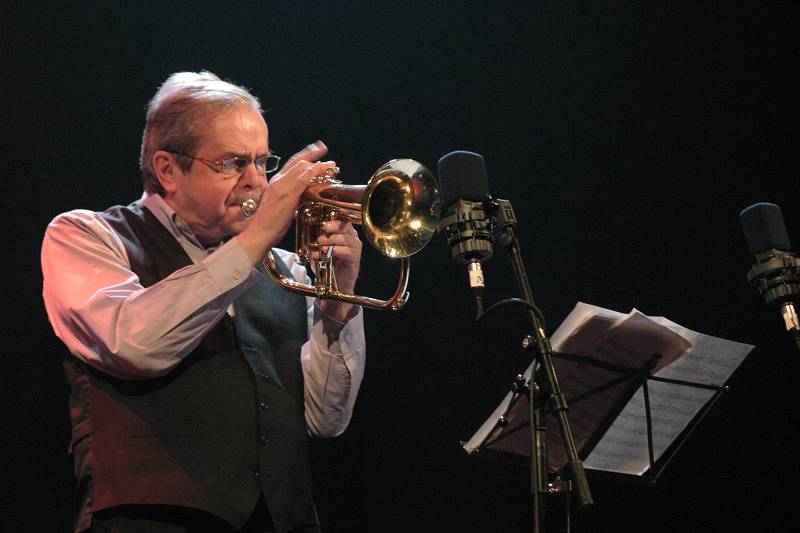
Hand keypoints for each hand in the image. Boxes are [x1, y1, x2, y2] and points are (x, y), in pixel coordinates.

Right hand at [237, 141, 336, 264]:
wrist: (259, 232)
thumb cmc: (269, 224)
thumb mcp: (280, 206)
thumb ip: (291, 198)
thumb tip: (303, 198)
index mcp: (275, 183)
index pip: (290, 164)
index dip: (303, 156)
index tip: (313, 150)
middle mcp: (278, 180)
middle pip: (296, 161)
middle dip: (311, 153)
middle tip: (322, 147)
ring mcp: (282, 186)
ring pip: (301, 168)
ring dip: (318, 164)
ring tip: (330, 163)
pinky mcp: (288, 193)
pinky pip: (304, 178)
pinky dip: (315, 171)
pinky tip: (324, 169)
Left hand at [316, 220, 362, 322]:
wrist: (334, 284)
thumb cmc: (326, 265)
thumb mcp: (316, 250)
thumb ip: (312, 240)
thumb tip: (303, 228)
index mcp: (342, 232)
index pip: (340, 220)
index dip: (333, 219)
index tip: (323, 220)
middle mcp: (350, 237)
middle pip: (345, 226)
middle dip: (334, 226)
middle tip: (324, 228)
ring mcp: (354, 247)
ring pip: (346, 238)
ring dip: (333, 240)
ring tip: (321, 244)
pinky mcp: (355, 258)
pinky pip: (349, 251)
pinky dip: (337, 251)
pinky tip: (329, 252)